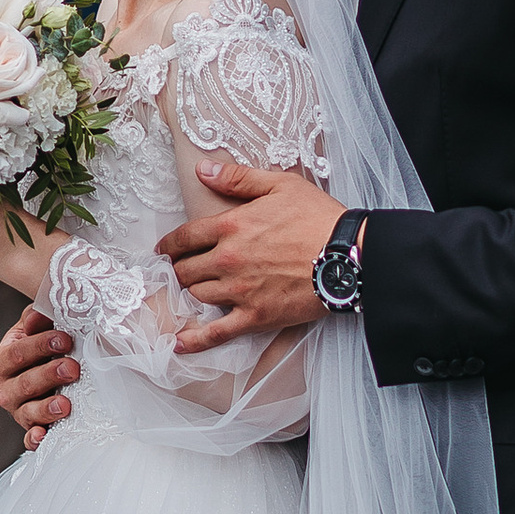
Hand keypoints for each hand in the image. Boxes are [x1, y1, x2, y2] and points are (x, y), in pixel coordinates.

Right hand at [0, 300, 79, 448]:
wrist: (56, 365)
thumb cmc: (47, 342)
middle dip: (47, 376)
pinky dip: (35, 440)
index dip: (39, 346)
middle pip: (22, 385)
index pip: (15, 353)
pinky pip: (29, 439)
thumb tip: (36, 317)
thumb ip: (38, 317)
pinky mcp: (33, 428)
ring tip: (66, 404)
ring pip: (27, 413)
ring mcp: (19, 411)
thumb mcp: (41, 326)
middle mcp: (5, 389)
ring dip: (45, 409)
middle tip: (72, 368)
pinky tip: (44, 436)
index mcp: (2, 361)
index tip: (65, 339)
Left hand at [161, 152, 345, 348]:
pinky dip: (196, 339)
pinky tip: (180, 343)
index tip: (164, 250)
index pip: (185, 237)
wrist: (350, 256)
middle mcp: (228, 260)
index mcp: (231, 226)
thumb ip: (237, 179)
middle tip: (181, 270)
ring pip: (198, 296)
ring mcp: (240, 291)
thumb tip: (203, 170)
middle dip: (180, 269)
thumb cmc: (318, 218)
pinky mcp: (255, 317)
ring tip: (192, 291)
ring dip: (192, 293)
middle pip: (186, 269)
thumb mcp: (280, 185)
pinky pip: (217, 332)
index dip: (170, 244)